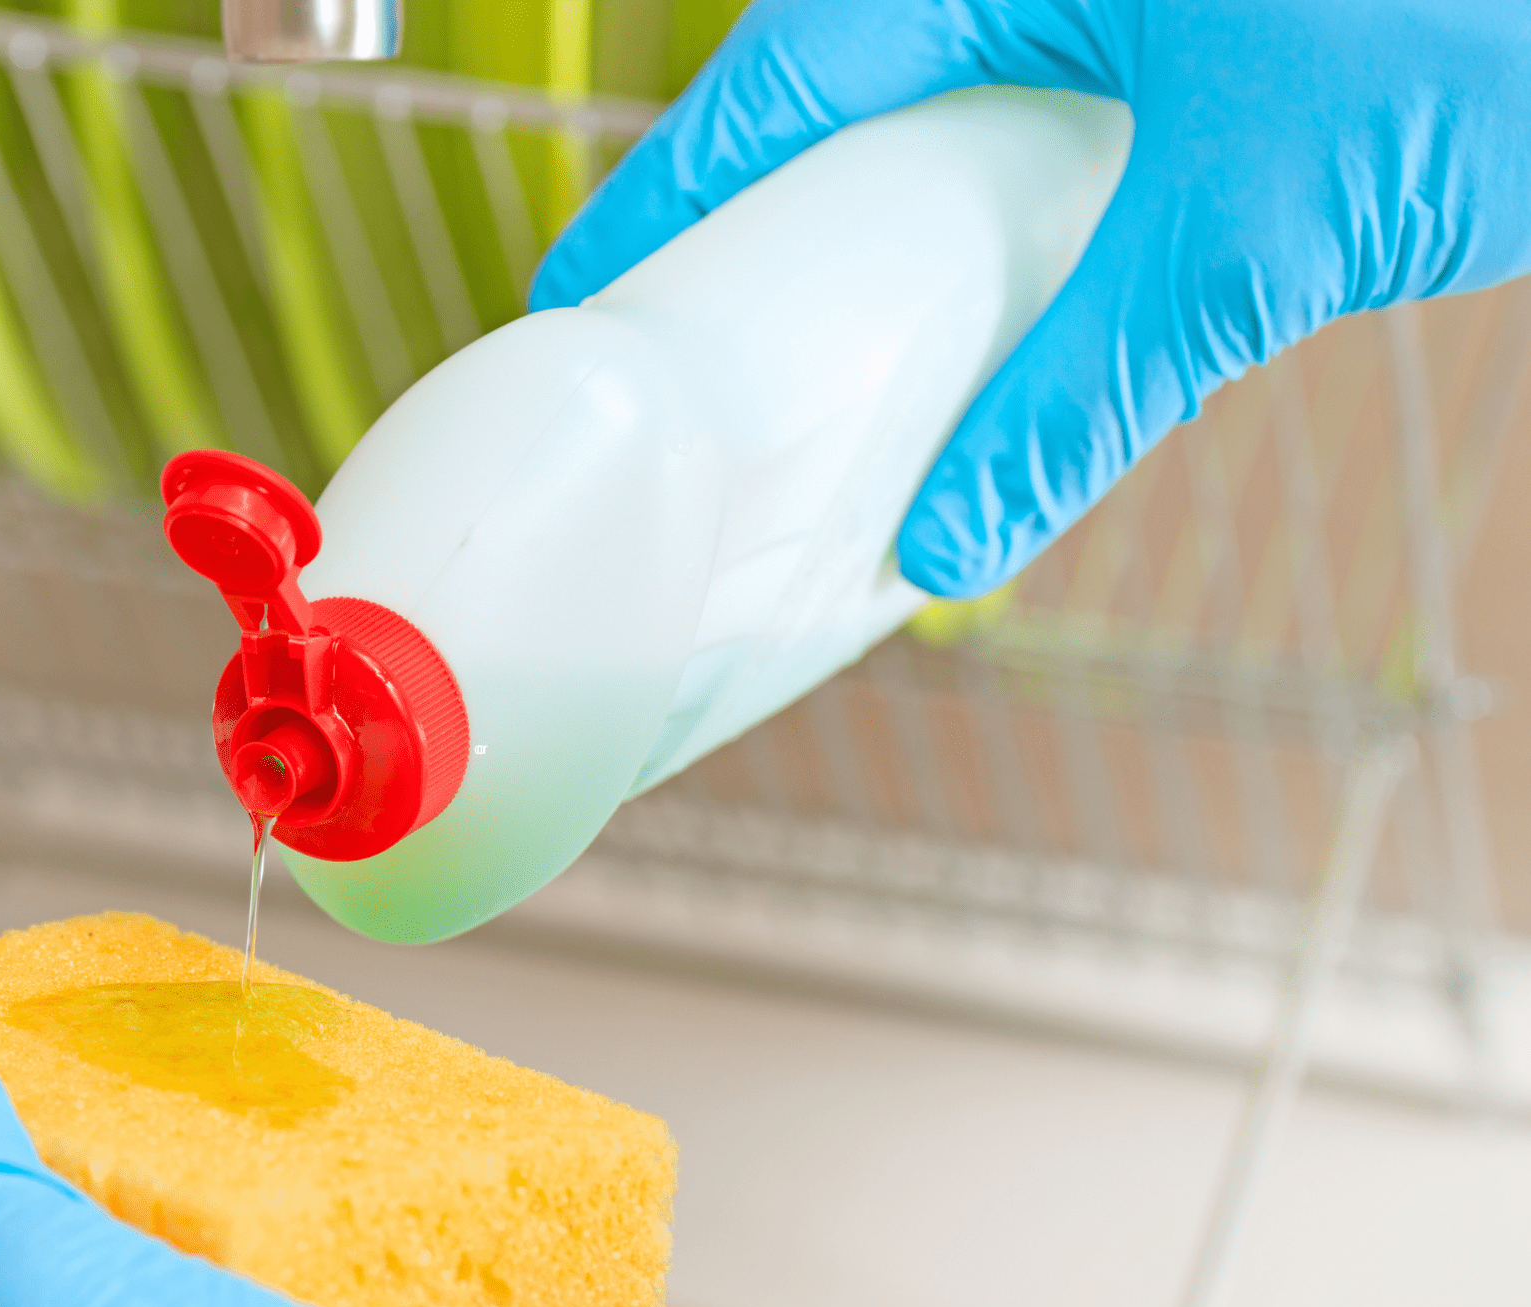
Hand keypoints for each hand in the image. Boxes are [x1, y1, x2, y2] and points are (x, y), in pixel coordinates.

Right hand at [532, 0, 1530, 596]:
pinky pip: (1043, 122)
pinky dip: (991, 217)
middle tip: (673, 334)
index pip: (782, 71)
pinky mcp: (1200, 34)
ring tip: (792, 339)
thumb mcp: (1255, 231)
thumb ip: (1086, 385)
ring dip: (872, 218)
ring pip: (940, 101)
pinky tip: (972, 306)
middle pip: (839, 81)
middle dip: (751, 206)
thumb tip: (948, 542)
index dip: (671, 188)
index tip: (581, 287)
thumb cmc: (1491, 32)